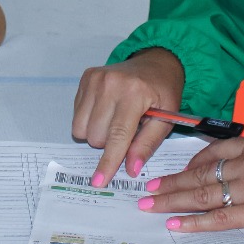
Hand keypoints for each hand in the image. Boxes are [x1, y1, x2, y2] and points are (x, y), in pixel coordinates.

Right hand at [71, 49, 184, 187]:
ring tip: (116, 120)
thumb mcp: (167, 119)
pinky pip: (77, 116)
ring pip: (81, 129)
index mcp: (134, 93)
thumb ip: (147, 144)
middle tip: (127, 130)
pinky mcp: (85, 78)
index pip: (117, 135)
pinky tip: (107, 110)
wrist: (156, 62)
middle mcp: (110, 83)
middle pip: (96, 136)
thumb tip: (131, 169)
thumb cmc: (163, 92)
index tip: (99, 181)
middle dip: (110, 143)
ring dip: (97, 133)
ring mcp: (94, 79)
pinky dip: (90, 121)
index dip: (109, 161)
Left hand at [138, 137, 243, 236]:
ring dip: (174, 201)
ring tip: (151, 206)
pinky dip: (196, 222)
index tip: (175, 172)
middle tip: (147, 190)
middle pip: (201, 173)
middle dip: (171, 183)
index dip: (190, 164)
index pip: (214, 152)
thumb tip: (235, 169)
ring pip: (204, 195)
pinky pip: (220, 219)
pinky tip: (177, 224)